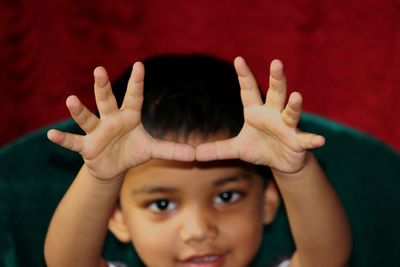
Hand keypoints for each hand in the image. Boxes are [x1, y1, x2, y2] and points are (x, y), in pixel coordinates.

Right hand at [47, 62, 194, 179]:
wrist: (113, 166)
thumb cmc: (132, 151)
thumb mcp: (152, 150)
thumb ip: (171, 150)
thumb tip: (195, 155)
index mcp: (129, 117)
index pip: (134, 97)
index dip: (137, 83)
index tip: (139, 65)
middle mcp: (111, 120)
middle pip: (107, 100)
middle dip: (103, 86)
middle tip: (100, 70)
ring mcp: (97, 132)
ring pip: (88, 118)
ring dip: (79, 110)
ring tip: (70, 99)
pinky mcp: (86, 146)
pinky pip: (73, 141)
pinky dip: (63, 139)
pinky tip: (51, 135)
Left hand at [196, 57, 324, 173]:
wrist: (281, 162)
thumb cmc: (260, 149)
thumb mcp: (237, 149)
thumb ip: (217, 150)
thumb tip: (194, 153)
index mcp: (256, 112)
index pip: (248, 91)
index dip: (244, 76)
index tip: (238, 59)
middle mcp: (273, 114)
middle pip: (275, 93)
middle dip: (276, 79)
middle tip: (276, 62)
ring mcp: (287, 127)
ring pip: (291, 112)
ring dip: (295, 105)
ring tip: (297, 96)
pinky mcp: (298, 142)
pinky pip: (305, 139)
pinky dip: (312, 139)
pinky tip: (319, 140)